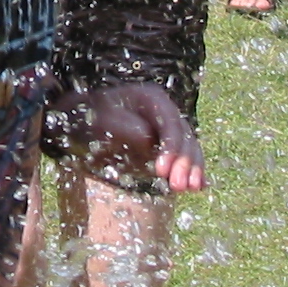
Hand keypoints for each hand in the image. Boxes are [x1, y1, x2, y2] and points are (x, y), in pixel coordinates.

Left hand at [50, 84, 206, 192]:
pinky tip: (200, 185)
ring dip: (192, 168)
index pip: (170, 123)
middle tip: (178, 186)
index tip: (162, 171)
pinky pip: (186, 155)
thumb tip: (149, 140)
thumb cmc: (94, 115)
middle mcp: (166, 111)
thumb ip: (125, 127)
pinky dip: (193, 169)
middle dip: (183, 162)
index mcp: (153, 98)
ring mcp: (170, 127)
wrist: (88, 118)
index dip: (171, 147)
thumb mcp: (104, 118)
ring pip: (189, 146)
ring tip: (192, 188)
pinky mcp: (170, 143)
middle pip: (183, 136)